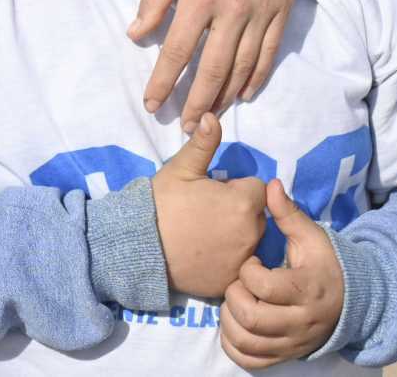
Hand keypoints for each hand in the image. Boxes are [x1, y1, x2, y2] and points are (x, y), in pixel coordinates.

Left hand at [130, 0, 295, 125]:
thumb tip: (135, 34)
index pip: (177, 51)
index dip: (163, 82)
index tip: (152, 104)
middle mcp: (232, 12)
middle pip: (212, 69)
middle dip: (196, 102)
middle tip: (186, 127)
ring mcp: (260, 15)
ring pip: (242, 68)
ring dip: (223, 97)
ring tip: (209, 118)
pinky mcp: (282, 13)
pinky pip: (269, 55)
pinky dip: (255, 78)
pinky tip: (243, 95)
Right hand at [151, 113, 268, 299]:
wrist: (139, 247)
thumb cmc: (161, 203)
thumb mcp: (180, 169)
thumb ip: (203, 144)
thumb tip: (212, 115)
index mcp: (242, 202)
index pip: (256, 188)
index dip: (235, 188)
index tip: (214, 193)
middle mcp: (251, 233)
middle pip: (257, 215)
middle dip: (240, 211)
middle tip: (208, 213)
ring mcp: (242, 260)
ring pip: (252, 242)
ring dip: (238, 236)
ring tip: (207, 235)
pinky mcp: (231, 281)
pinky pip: (240, 266)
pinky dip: (230, 261)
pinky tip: (207, 256)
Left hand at [220, 180, 344, 369]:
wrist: (351, 301)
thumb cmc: (325, 264)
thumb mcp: (311, 237)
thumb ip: (288, 214)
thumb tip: (270, 183)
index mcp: (306, 288)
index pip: (265, 287)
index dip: (248, 272)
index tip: (251, 261)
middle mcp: (300, 321)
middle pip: (253, 319)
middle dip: (234, 298)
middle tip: (237, 284)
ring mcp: (292, 342)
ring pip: (248, 343)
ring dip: (230, 323)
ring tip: (234, 303)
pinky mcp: (284, 355)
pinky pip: (251, 362)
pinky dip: (234, 347)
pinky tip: (232, 326)